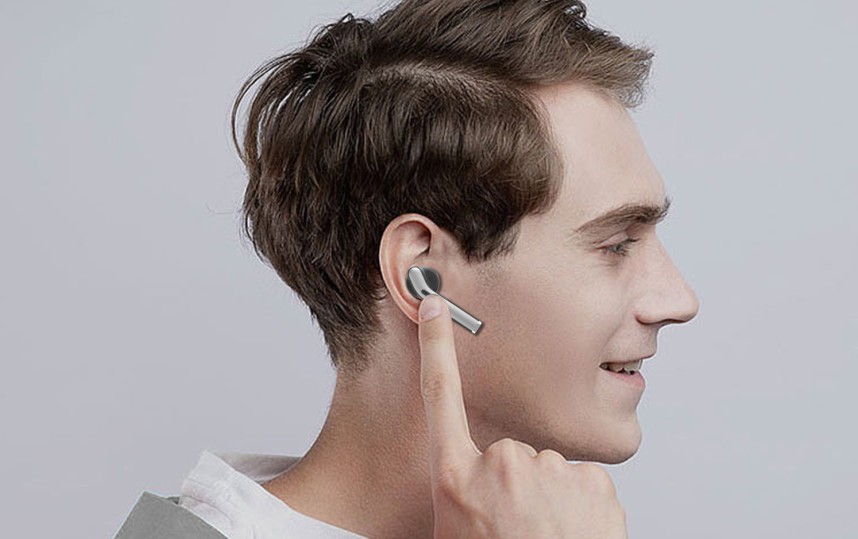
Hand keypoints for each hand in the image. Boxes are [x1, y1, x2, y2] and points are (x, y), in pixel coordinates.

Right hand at [417, 294, 627, 538]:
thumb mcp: (456, 532)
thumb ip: (461, 493)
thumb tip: (471, 481)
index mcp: (456, 479)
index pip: (440, 397)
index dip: (437, 348)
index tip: (437, 307)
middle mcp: (499, 464)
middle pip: (508, 454)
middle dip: (516, 485)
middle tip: (518, 530)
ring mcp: (547, 469)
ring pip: (548, 471)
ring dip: (550, 500)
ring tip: (547, 538)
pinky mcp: (590, 479)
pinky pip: (582, 484)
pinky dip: (582, 506)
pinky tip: (573, 536)